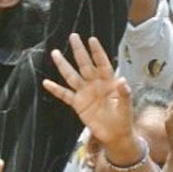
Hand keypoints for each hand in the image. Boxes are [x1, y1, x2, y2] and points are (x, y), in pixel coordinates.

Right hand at [43, 34, 138, 159]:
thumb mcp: (126, 107)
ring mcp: (85, 93)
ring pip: (72, 76)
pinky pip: (65, 95)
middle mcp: (95, 84)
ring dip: (63, 65)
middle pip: (85, 64)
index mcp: (108, 82)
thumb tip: (122, 80)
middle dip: (79, 51)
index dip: (97, 52)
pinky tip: (46, 82)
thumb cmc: (123, 119)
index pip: (102, 64)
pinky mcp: (78, 104)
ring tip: (55, 53)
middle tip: (73, 36)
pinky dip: (56, 89)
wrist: (115, 135)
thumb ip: (124, 93)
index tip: (91, 39)